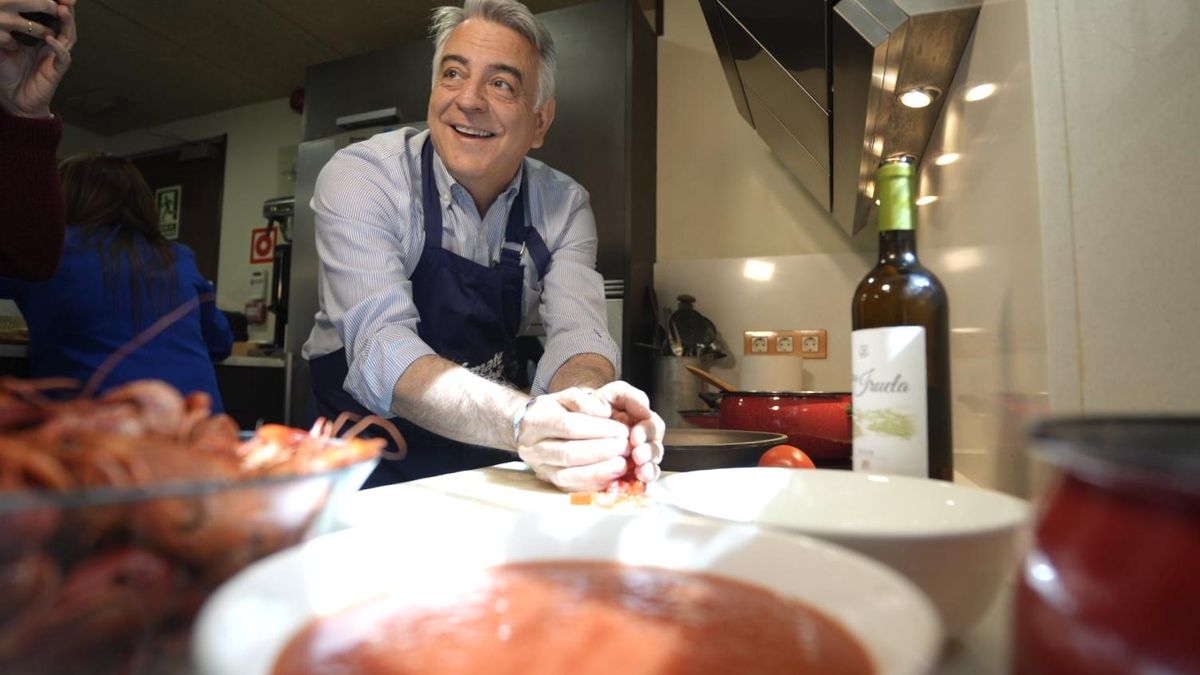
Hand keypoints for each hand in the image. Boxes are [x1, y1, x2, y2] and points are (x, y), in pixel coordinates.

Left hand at [0, 0, 75, 117]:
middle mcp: (51, 45)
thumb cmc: (8, 75)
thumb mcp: (1, 49)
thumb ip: (3, 34)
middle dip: (66, 10)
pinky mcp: (57, 71)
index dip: (53, 5)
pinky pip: (63, 57)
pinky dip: (59, 48)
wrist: (14, 101)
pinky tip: (51, 39)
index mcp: (39, 38)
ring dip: (67, 24)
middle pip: (64, 24)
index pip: (50, 18)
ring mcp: (55, 58)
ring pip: (68, 37)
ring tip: (62, 10)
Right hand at [516, 387, 632, 491]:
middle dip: (601, 452)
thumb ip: (585, 401)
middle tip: (625, 447)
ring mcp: (539, 467)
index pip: (568, 426)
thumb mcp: (567, 397)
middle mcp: (532, 447)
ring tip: (622, 463)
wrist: (532, 430)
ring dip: (599, 471)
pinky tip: (611, 477)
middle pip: (568, 453)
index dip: (598, 429)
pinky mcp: (549, 482)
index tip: (622, 430)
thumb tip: (604, 412)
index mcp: (536, 421)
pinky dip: (593, 484)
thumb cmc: (555, 411)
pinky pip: (570, 489)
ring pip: (567, 475)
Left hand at [593, 381, 664, 483]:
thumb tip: (645, 410)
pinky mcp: (621, 478)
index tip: (636, 436)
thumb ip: (630, 397)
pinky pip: (636, 485)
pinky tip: (638, 486)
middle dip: (649, 452)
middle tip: (638, 454)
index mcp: (641, 423)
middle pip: (655, 450)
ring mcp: (633, 462)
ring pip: (649, 469)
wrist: (571, 420)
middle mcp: (640, 443)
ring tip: (641, 470)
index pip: (655, 428)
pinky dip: (640, 486)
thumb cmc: (592, 407)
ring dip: (648, 470)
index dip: (649, 432)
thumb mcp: (612, 395)